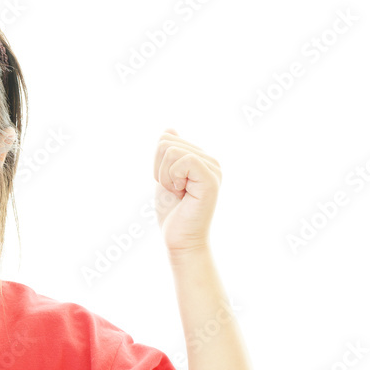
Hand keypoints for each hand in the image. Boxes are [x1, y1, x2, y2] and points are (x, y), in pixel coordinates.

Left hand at [153, 128, 221, 253]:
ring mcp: (212, 168)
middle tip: (174, 190)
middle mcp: (210, 160)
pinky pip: (184, 160)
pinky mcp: (211, 178)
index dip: (156, 163)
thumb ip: (167, 155)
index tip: (169, 183)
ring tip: (179, 192)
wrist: (180, 239)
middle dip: (159, 169)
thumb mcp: (164, 176)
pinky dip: (173, 178)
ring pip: (171, 150)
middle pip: (166, 142)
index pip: (166, 139)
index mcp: (200, 158)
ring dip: (165, 176)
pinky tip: (182, 193)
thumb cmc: (173, 213)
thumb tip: (169, 130)